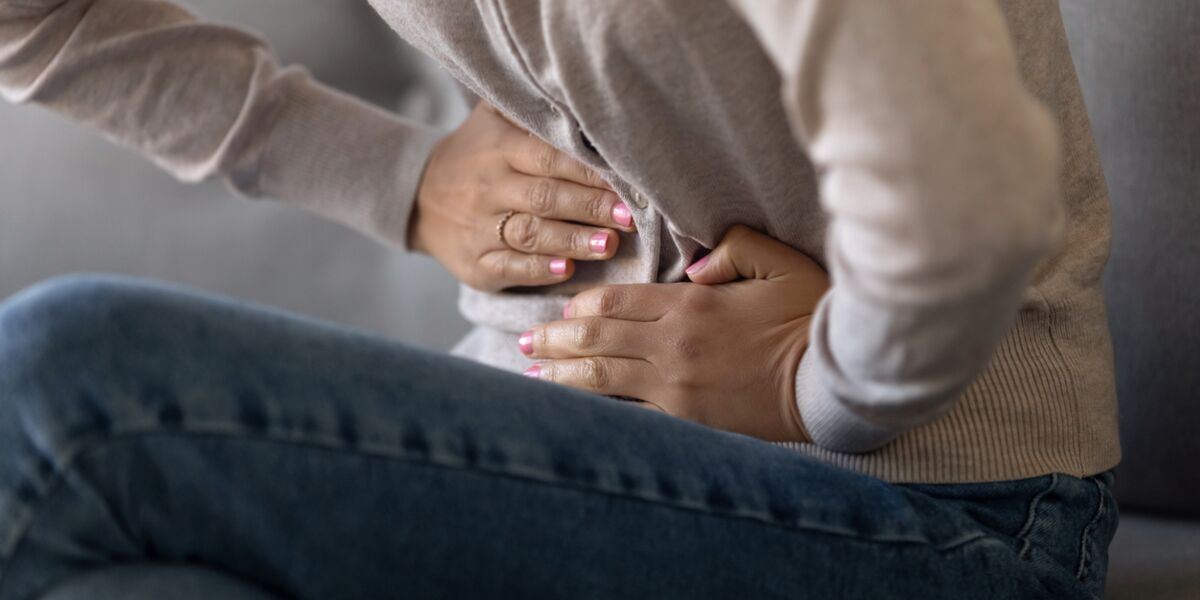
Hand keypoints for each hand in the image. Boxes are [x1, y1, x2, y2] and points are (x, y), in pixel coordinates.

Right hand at [410, 103, 634, 291]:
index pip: (548, 157)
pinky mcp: (475, 264)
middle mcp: (487, 188)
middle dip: (590, 207)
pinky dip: (539, 270)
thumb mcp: (493, 119)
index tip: (626, 183)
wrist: (418, 197)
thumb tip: (585, 105)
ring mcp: (478, 228)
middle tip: (629, 218)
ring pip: (529, 235)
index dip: (588, 172)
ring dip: (572, 241)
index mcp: (498, 149)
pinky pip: (508, 268)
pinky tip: (567, 270)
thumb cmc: (475, 154)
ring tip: (608, 245)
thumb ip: (532, 112)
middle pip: (544, 197)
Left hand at [519, 225, 829, 441]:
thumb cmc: (810, 317)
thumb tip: (693, 265)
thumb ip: (733, 248)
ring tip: (531, 373)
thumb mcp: (779, 263)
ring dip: (562, 375)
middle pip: (596, 339)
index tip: (562, 311)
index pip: (616, 301)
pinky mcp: (686, 418)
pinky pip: (629, 410)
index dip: (582, 306)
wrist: (831, 382)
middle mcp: (672, 344)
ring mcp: (675, 385)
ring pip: (601, 378)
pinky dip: (596, 407)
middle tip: (525, 342)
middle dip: (554, 340)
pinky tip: (571, 409)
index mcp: (690, 303)